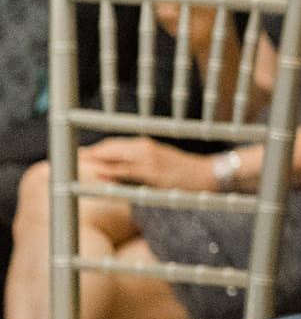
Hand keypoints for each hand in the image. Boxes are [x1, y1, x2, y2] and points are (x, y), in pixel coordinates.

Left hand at [77, 137, 212, 191]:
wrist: (210, 174)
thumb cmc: (185, 170)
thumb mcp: (160, 162)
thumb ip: (138, 164)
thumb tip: (112, 170)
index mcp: (146, 146)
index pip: (114, 145)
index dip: (95, 148)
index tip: (78, 153)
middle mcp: (146, 149)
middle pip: (111, 147)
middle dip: (90, 151)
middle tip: (71, 155)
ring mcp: (150, 160)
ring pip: (117, 155)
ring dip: (97, 157)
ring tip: (79, 160)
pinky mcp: (155, 173)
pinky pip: (129, 171)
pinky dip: (112, 170)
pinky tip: (99, 171)